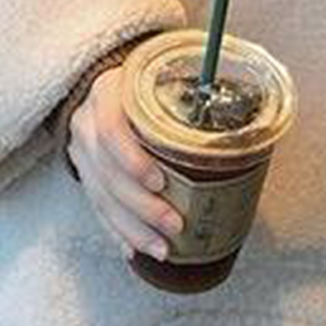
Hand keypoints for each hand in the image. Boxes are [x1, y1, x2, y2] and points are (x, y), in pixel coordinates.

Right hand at [68, 63, 184, 262]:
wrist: (106, 87)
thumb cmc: (145, 84)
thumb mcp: (160, 76)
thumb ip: (190, 92)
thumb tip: (243, 120)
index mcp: (107, 93)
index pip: (112, 131)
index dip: (134, 161)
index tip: (161, 182)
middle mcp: (87, 123)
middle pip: (108, 173)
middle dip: (142, 206)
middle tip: (174, 224)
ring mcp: (82, 151)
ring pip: (101, 197)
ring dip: (133, 228)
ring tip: (162, 248)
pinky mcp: (84, 174)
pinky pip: (97, 209)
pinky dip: (118, 231)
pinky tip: (134, 249)